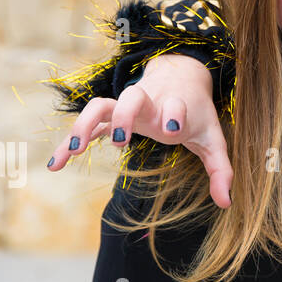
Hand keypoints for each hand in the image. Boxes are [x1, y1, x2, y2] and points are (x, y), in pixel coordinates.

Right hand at [48, 54, 233, 208]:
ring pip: (101, 105)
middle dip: (126, 115)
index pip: (175, 104)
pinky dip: (69, 142)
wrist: (181, 77)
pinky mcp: (110, 117)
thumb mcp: (213, 139)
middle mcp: (149, 102)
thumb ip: (220, 170)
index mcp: (176, 105)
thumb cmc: (197, 114)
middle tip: (121, 142)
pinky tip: (56, 165)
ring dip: (86, 123)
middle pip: (132, 97)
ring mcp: (126, 107)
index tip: (171, 128)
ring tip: (74, 148)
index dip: (174, 113)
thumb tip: (226, 203)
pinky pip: (86, 125)